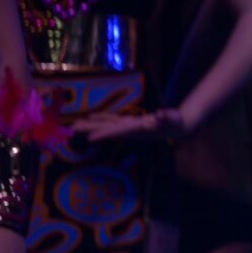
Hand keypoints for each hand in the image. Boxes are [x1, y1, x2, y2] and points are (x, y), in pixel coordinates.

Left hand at [76, 104, 190, 145]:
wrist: (179, 128)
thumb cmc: (177, 123)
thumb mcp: (174, 119)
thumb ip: (168, 117)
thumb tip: (160, 115)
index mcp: (139, 129)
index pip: (119, 131)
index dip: (104, 134)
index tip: (89, 138)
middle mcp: (130, 129)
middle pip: (106, 129)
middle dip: (90, 129)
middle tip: (71, 129)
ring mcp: (129, 126)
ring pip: (106, 125)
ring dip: (91, 125)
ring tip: (75, 124)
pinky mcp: (131, 122)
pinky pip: (113, 120)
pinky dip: (102, 118)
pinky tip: (93, 115)